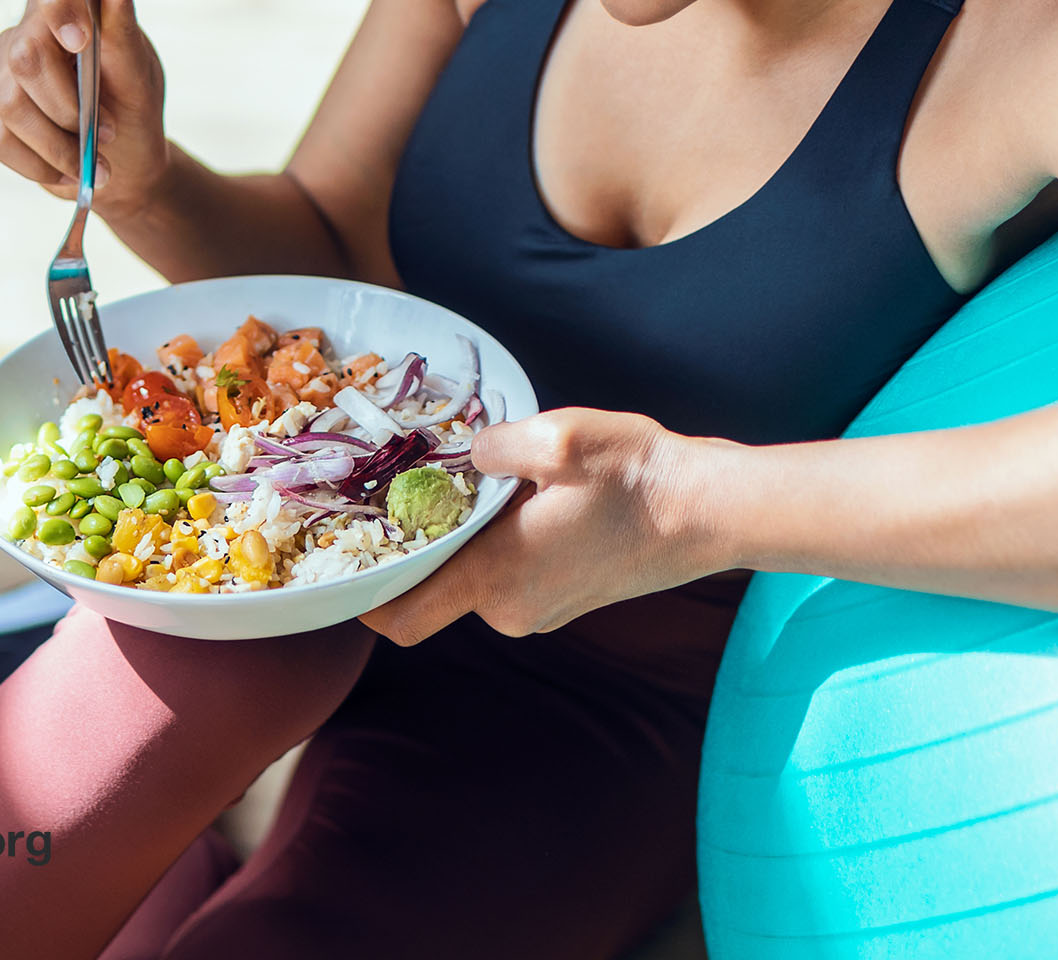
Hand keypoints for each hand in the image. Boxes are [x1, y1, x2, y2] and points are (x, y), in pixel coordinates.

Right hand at [0, 0, 170, 214]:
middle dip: (69, 105)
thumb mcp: (138, 69)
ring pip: (11, 102)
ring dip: (59, 145)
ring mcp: (0, 68)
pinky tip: (68, 174)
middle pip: (26, 53)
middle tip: (107, 132)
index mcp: (69, 2)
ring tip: (93, 165)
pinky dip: (39, 165)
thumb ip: (123, 21)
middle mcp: (27, 27)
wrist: (125, 165)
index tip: (81, 41)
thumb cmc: (133, 107)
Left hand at [359, 409, 741, 645]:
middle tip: (416, 486)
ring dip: (468, 538)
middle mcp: (511, 609)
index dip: (364, 595)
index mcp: (495, 579)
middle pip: (434, 588)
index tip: (348, 555)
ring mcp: (541, 610)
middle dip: (422, 543)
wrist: (710, 510)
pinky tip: (524, 498)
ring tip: (483, 483)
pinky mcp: (566, 598)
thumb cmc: (638, 477)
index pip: (401, 618)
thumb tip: (465, 454)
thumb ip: (491, 446)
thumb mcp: (559, 439)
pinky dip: (502, 543)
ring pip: (475, 577)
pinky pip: (510, 575)